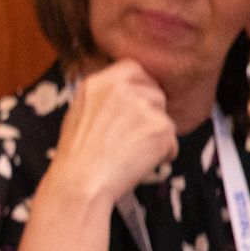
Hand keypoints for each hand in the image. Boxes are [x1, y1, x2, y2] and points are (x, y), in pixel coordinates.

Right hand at [47, 60, 177, 204]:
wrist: (81, 182)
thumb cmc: (77, 156)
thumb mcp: (78, 112)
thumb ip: (104, 97)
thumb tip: (126, 96)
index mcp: (99, 82)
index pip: (134, 68)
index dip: (140, 86)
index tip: (136, 103)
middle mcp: (123, 88)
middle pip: (155, 92)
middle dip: (151, 113)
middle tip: (131, 136)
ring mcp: (144, 107)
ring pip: (165, 117)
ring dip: (156, 134)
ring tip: (131, 152)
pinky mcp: (162, 128)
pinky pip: (172, 142)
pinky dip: (162, 155)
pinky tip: (138, 162)